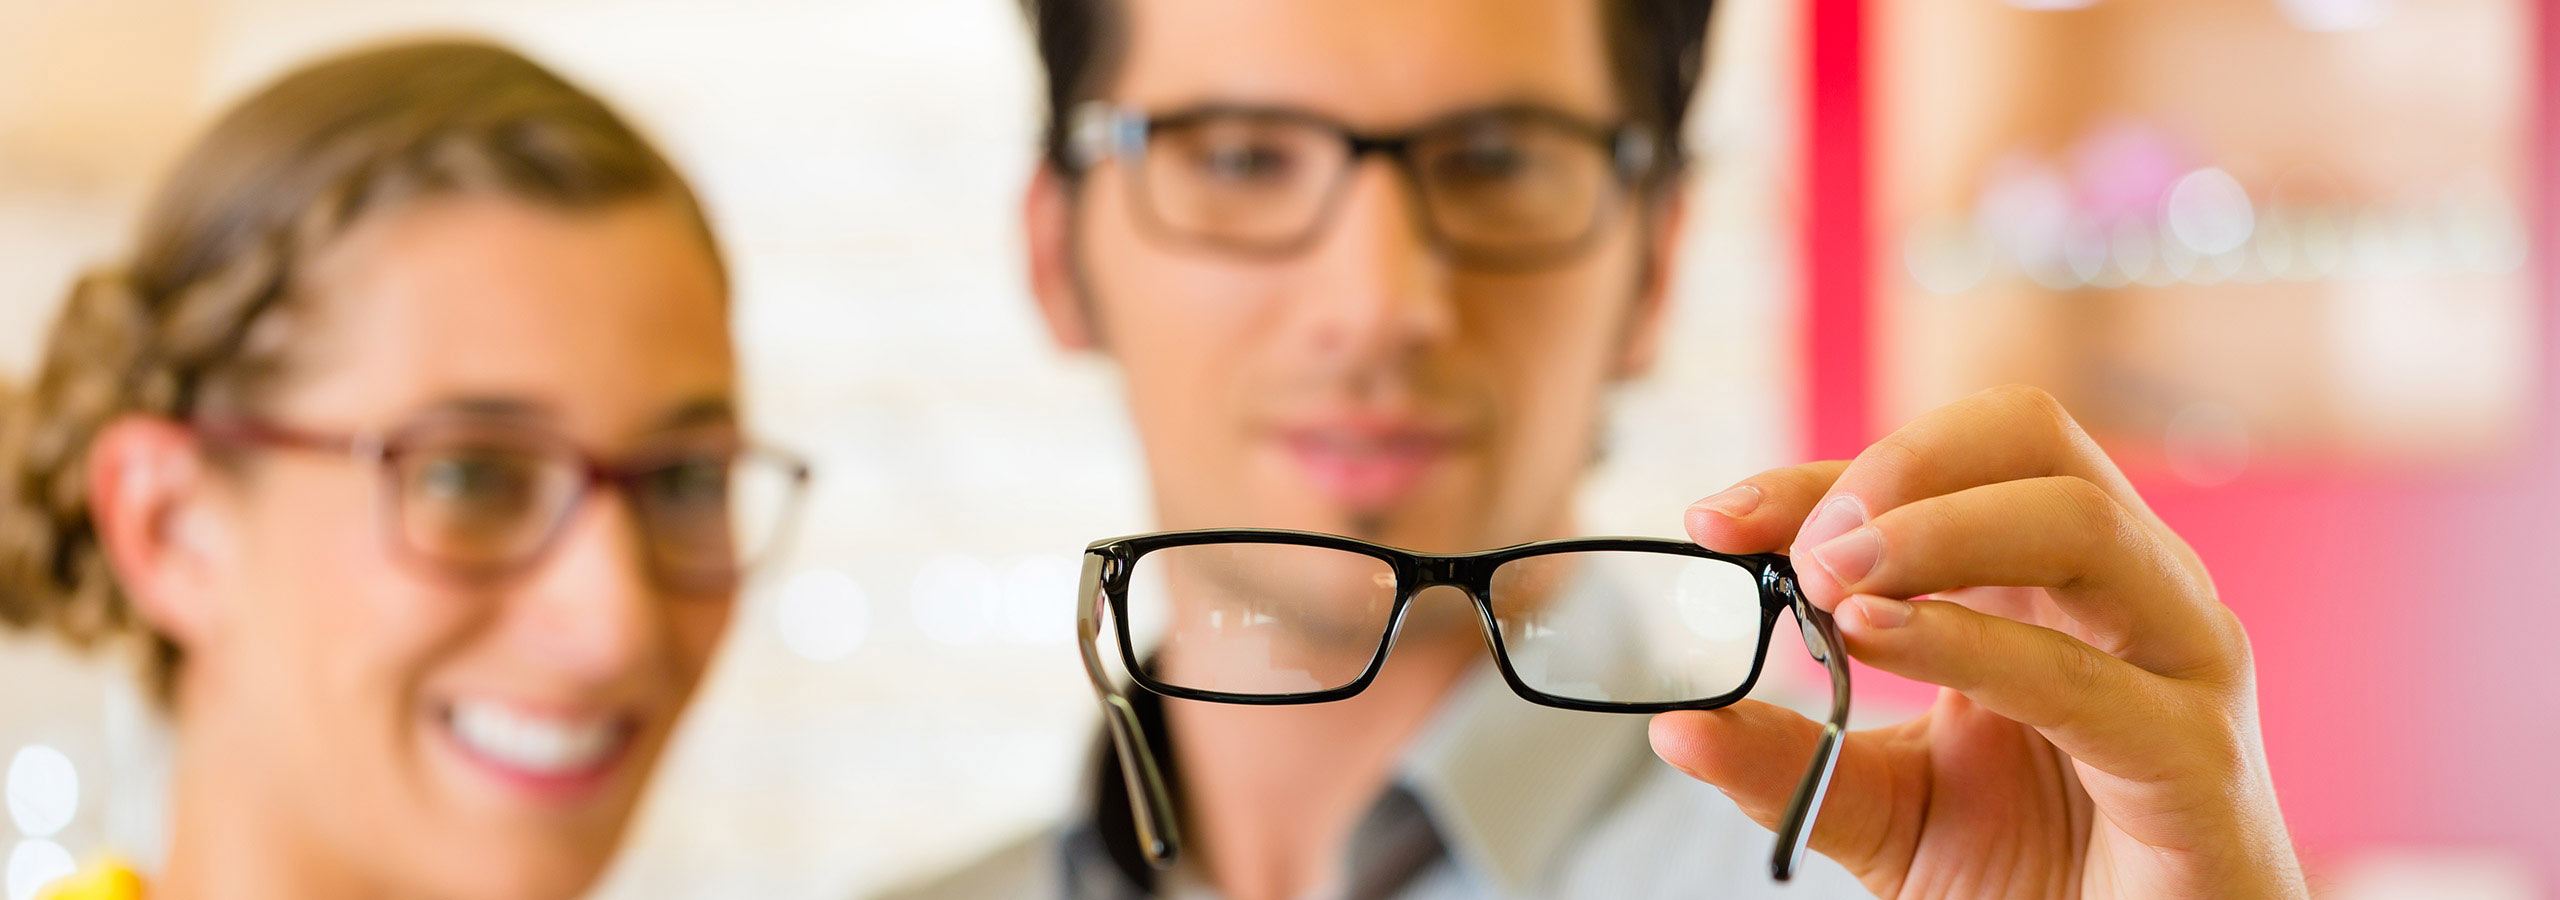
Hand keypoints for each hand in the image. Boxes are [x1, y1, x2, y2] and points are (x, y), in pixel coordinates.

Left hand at [1653, 385, 2305, 898]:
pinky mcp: (2196, 759)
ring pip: (2079, 520)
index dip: (1822, 476)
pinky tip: (1875, 637)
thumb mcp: (1884, 809)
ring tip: (1829, 579)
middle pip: (2030, 438)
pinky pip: (2081, 675)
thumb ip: (1791, 762)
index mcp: (2054, 584)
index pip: (1945, 467)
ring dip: (1935, 527)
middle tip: (1800, 547)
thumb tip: (1676, 725)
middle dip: (1899, 468)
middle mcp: (2130, 596)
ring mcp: (2181, 665)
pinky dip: (1970, 642)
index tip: (1715, 519)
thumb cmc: (2043, 881)